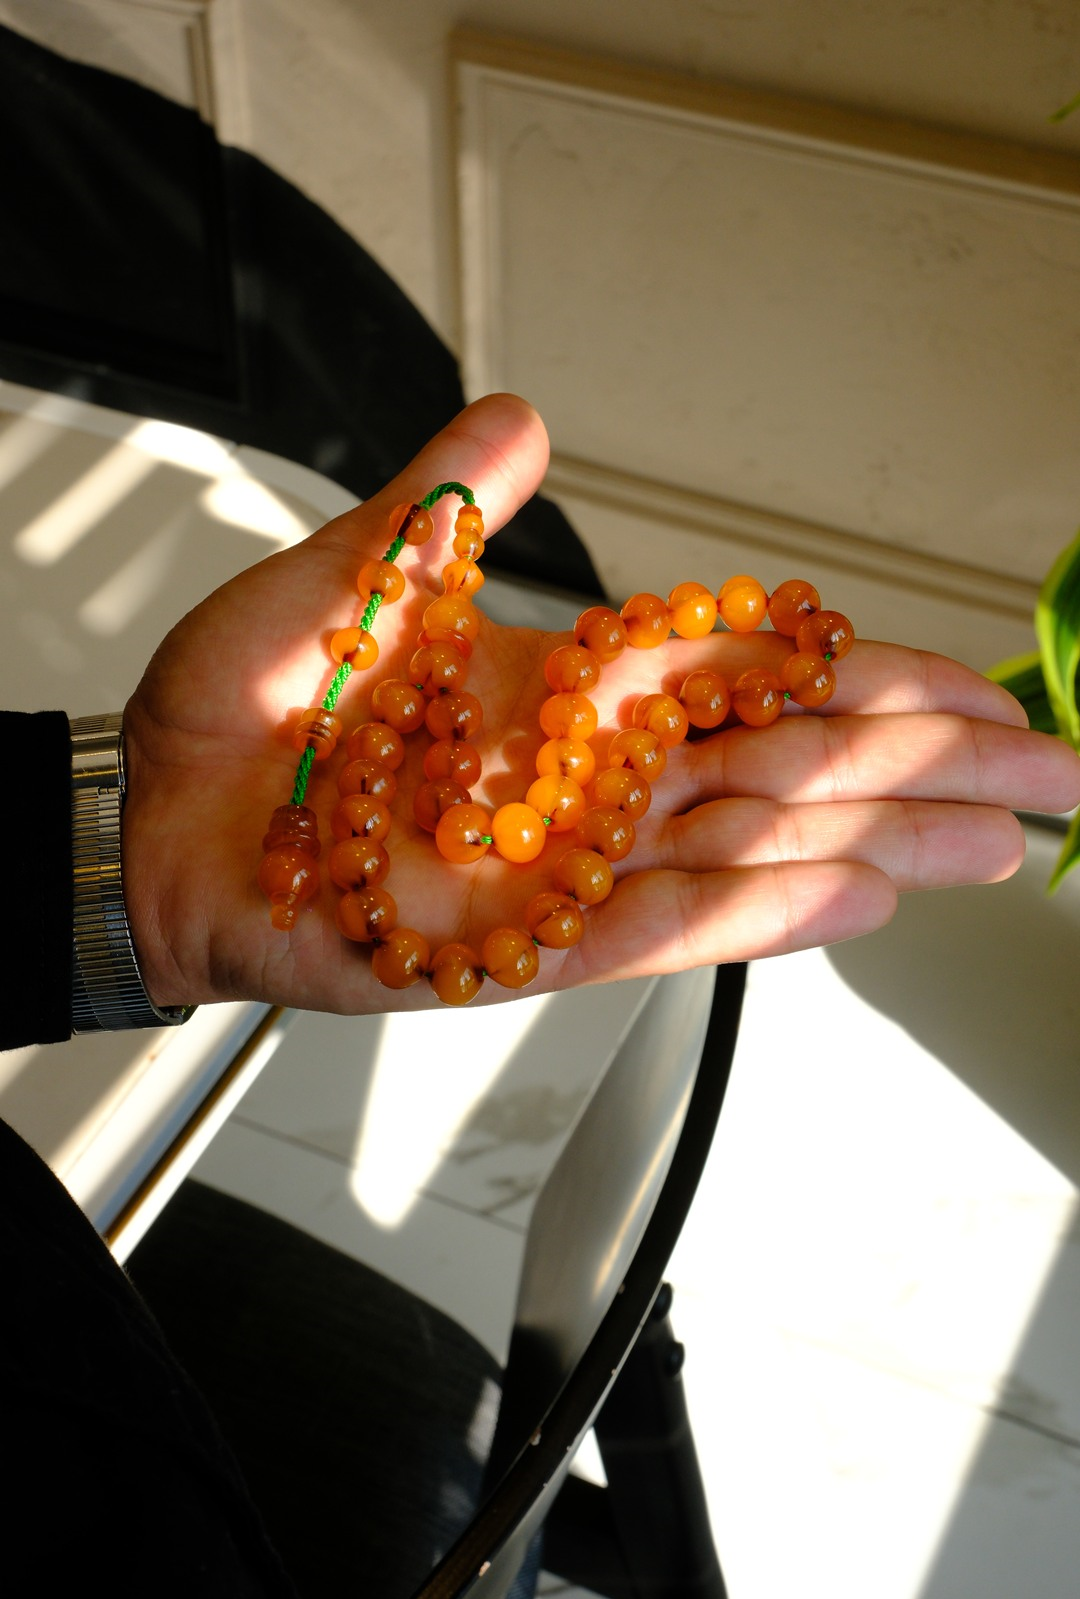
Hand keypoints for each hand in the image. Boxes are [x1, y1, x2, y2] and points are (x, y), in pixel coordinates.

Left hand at [121, 394, 1079, 1012]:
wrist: (158, 824)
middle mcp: (590, 780)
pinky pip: (654, 932)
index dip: (866, 675)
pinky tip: (855, 899)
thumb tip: (520, 417)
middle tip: (1048, 779)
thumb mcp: (338, 585)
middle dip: (923, 768)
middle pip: (786, 765)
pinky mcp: (515, 942)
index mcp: (567, 687)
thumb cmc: (239, 713)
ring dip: (876, 846)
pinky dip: (753, 915)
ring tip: (996, 849)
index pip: (750, 673)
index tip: (971, 684)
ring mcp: (563, 865)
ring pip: (749, 851)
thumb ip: (435, 515)